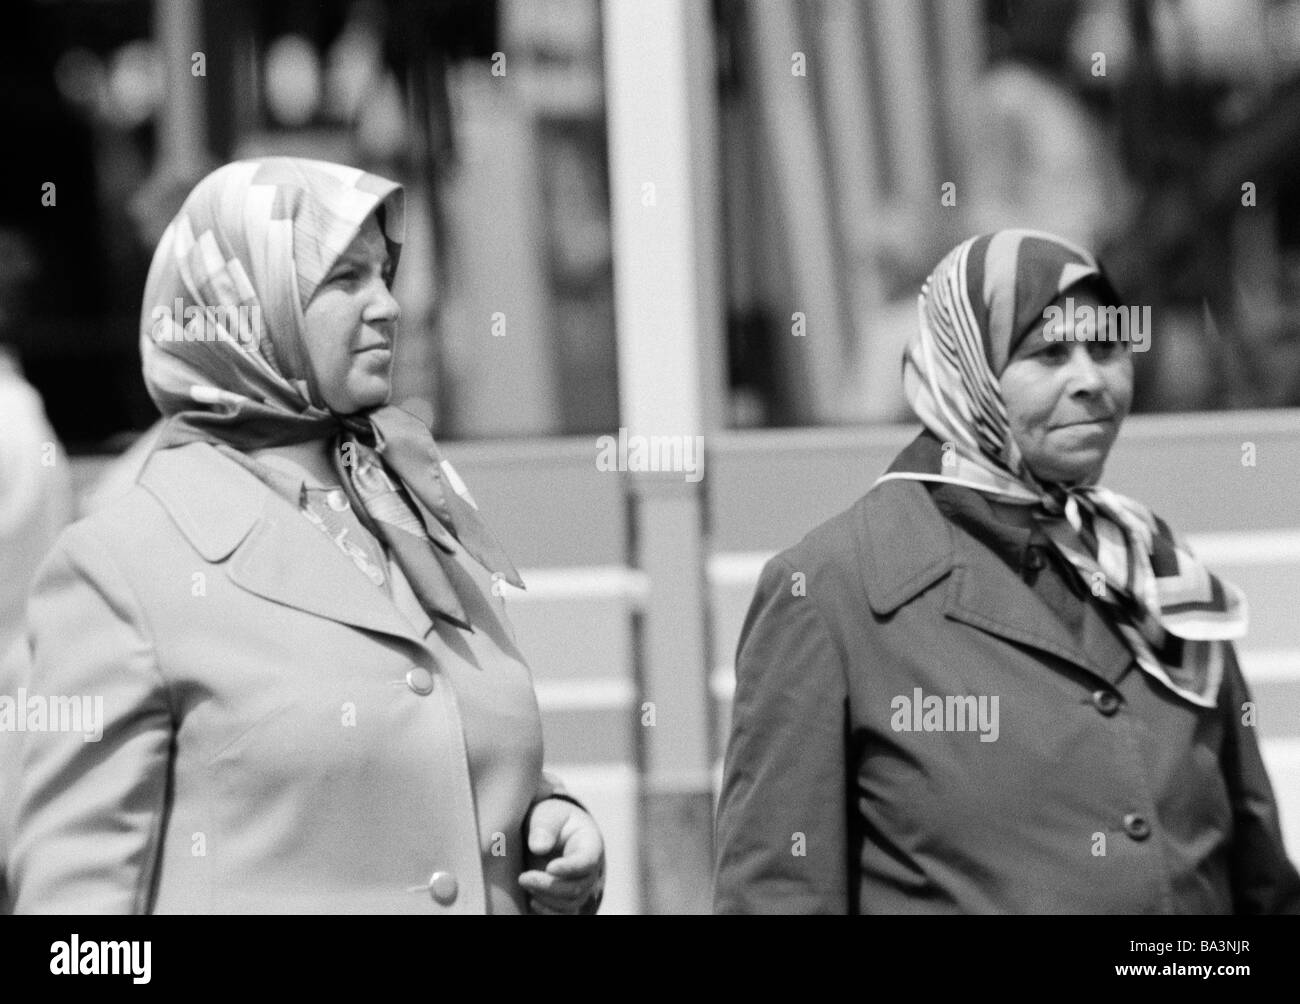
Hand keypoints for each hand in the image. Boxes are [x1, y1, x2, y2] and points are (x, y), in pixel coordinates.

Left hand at [520, 797, 604, 914]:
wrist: (552, 833)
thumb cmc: (551, 821)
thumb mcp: (548, 815)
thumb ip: (544, 828)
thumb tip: (538, 848)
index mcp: (590, 844)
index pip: (587, 861)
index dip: (570, 868)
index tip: (550, 867)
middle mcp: (591, 870)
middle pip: (578, 887)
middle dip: (549, 886)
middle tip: (523, 877)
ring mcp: (581, 887)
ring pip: (570, 904)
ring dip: (545, 898)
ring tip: (524, 882)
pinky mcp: (568, 899)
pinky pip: (564, 914)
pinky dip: (548, 912)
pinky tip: (532, 901)